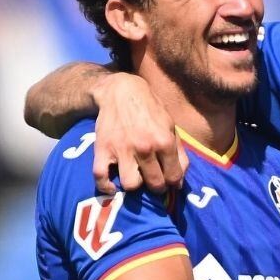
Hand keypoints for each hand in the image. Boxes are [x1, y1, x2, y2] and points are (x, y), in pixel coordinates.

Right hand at [91, 72, 185, 194]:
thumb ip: (179, 156)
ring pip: (131, 185)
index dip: (172, 183)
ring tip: (135, 178)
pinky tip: (112, 187)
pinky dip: (105, 186)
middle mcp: (145, 147)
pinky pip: (100, 176)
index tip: (167, 181)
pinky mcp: (102, 149)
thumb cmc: (150, 112)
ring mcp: (122, 149)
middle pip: (154, 184)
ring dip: (134, 186)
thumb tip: (178, 184)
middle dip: (156, 187)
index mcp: (165, 142)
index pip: (173, 177)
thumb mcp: (171, 129)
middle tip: (152, 180)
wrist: (121, 92)